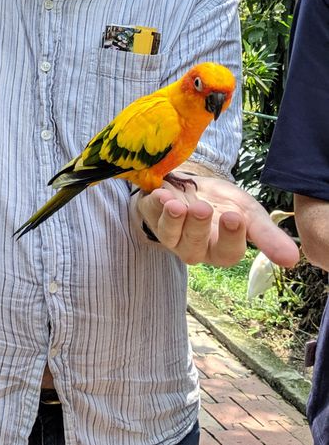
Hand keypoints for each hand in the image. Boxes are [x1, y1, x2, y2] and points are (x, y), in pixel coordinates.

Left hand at [137, 173, 299, 268]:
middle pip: (194, 247)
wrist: (193, 183)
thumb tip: (294, 260)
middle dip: (198, 227)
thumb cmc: (222, 203)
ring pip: (170, 235)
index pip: (228, 253)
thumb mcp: (248, 213)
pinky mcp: (151, 215)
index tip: (235, 216)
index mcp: (221, 249)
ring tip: (177, 205)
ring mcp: (170, 234)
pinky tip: (161, 194)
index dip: (231, 237)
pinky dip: (154, 204)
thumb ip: (267, 235)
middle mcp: (194, 247)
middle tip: (203, 208)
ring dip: (173, 219)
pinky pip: (150, 214)